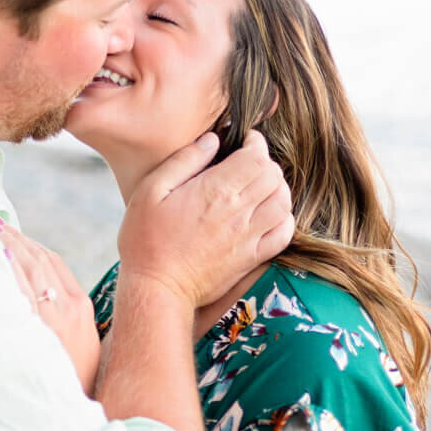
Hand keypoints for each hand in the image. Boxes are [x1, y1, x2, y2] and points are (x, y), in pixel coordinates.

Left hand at [0, 218, 100, 394]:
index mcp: (81, 308)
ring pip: (26, 267)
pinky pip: (16, 289)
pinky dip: (6, 267)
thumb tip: (36, 300)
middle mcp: (67, 308)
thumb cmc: (71, 387)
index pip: (54, 262)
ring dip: (5, 243)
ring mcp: (49, 319)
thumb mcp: (80, 349)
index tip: (11, 234)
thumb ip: (62, 321)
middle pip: (37, 258)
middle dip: (13, 237)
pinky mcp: (32, 331)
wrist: (72, 423)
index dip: (31, 244)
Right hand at [117, 130, 293, 310]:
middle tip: (250, 161)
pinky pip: (283, 234)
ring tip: (261, 184)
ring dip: (278, 187)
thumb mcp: (151, 190)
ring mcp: (248, 237)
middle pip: (273, 176)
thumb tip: (212, 140)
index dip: (257, 143)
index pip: (256, 157)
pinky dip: (284, 218)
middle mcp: (239, 212)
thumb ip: (184, 161)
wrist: (158, 289)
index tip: (246, 140)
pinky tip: (269, 214)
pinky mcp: (251, 259)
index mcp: (216, 191)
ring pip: (283, 202)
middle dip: (266, 162)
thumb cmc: (146, 239)